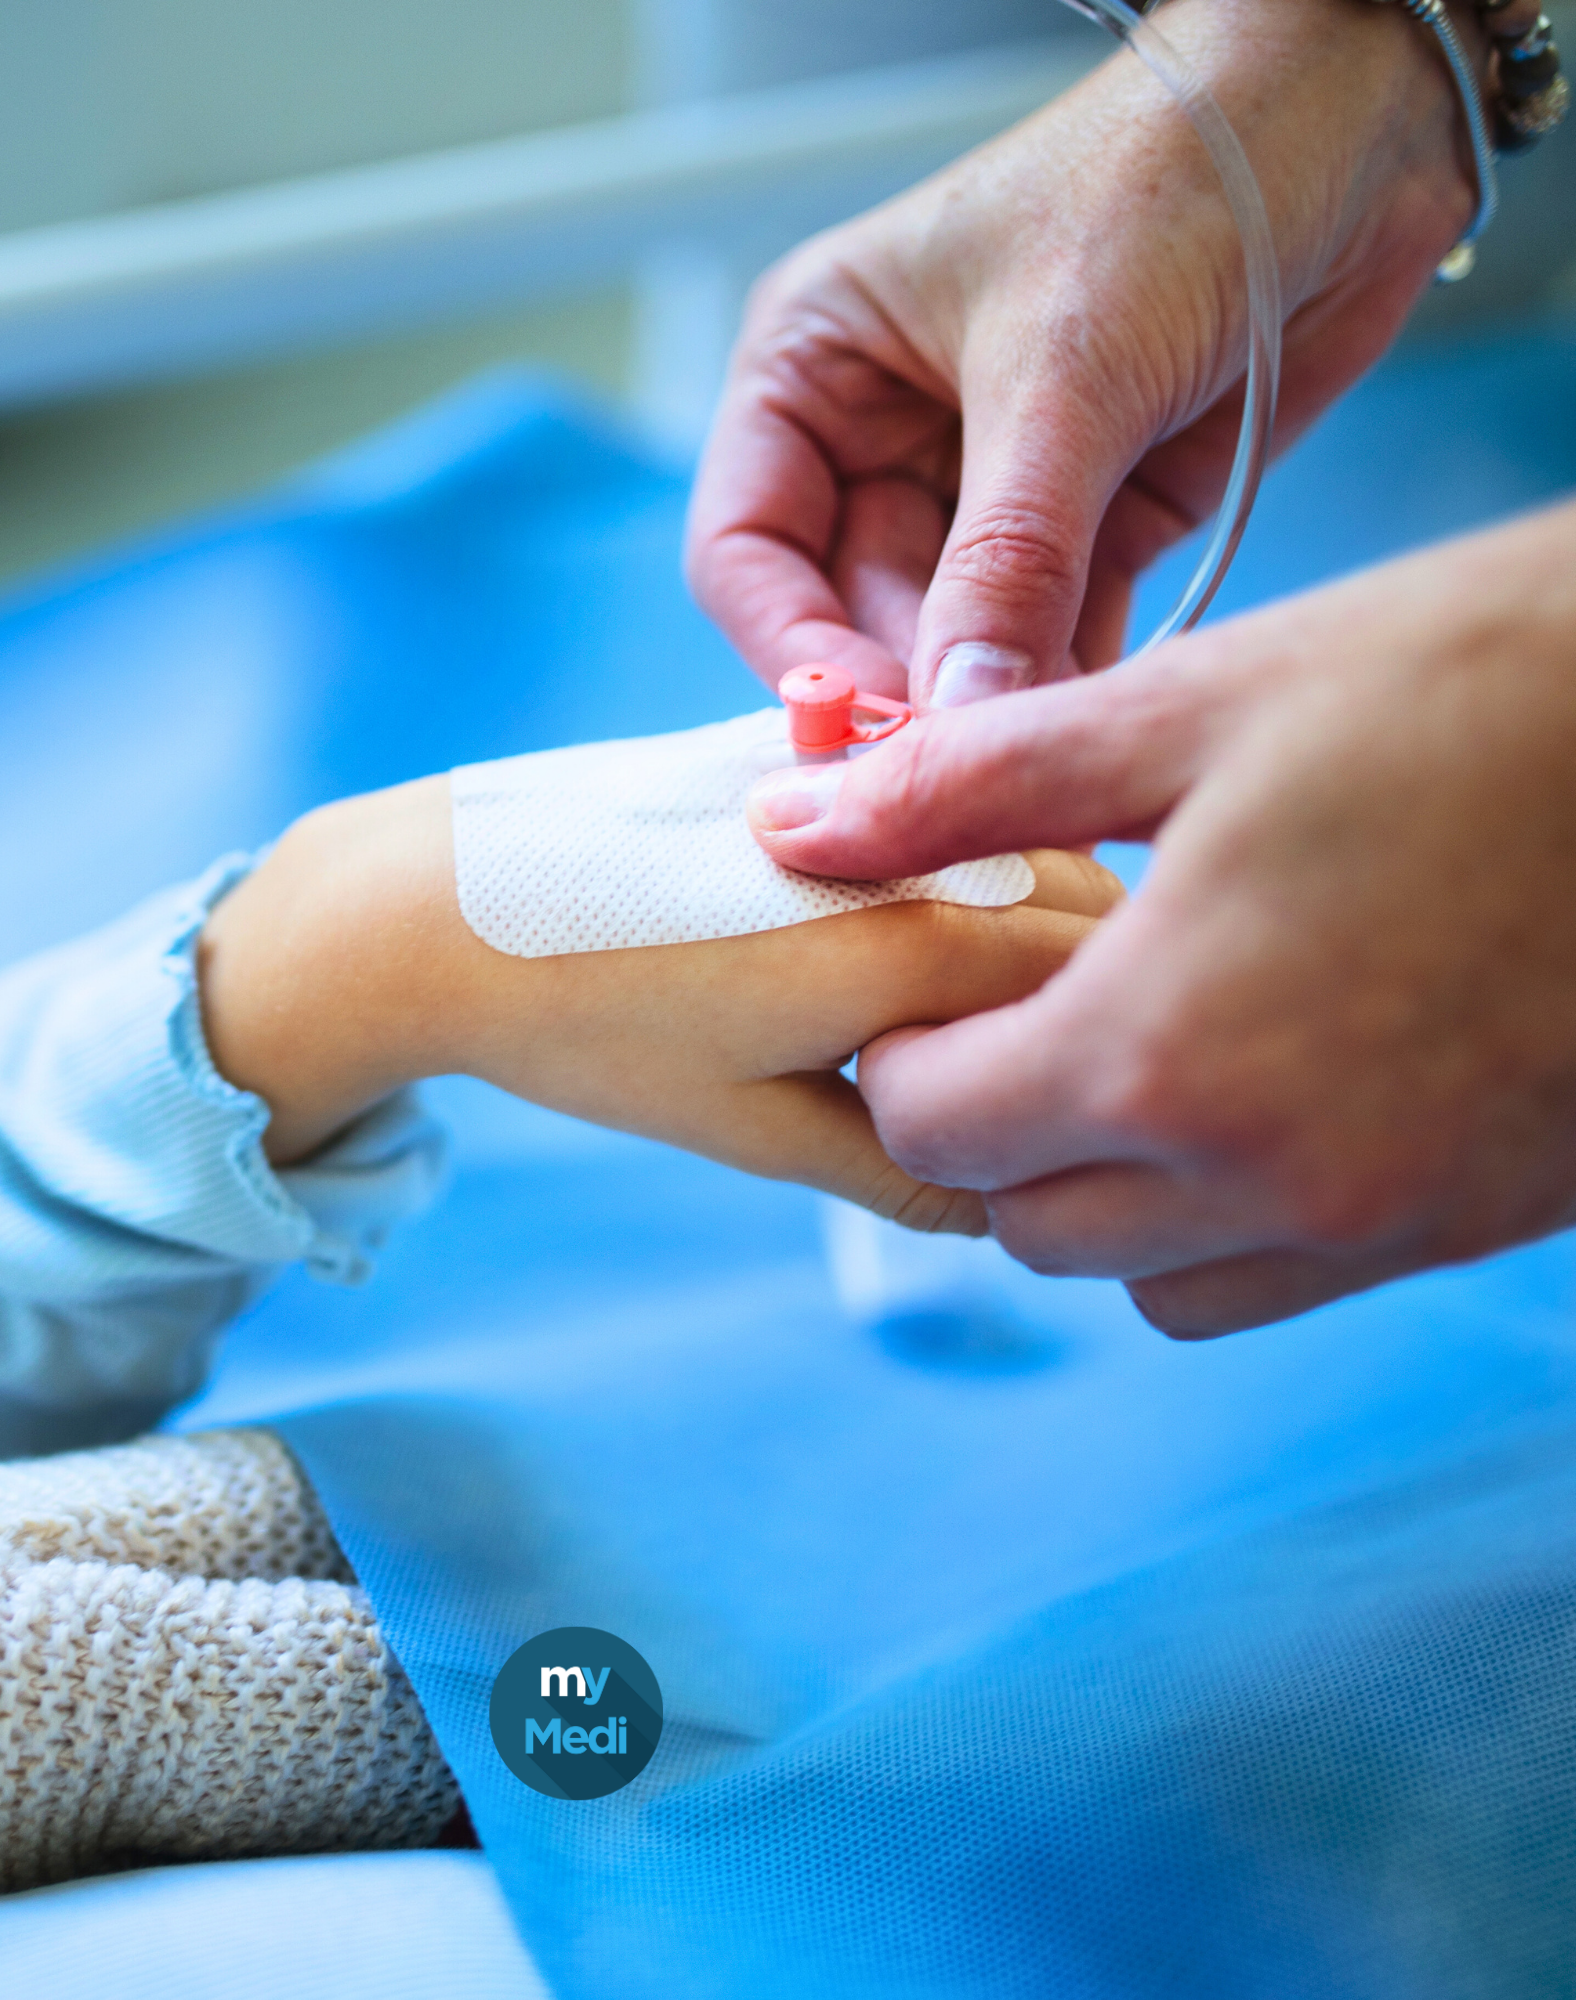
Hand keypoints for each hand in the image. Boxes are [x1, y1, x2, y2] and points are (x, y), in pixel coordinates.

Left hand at [198, 775, 1120, 1230]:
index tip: (1056, 1117)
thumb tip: (1000, 1209)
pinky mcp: (805, 744)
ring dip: (1024, 923)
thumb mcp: (750, 1125)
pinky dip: (955, 868)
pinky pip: (935, 809)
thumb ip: (898, 1167)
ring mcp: (864, 776)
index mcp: (915, 941)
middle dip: (1081, 989)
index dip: (1096, 1060)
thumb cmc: (587, 1024)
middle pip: (1082, 907)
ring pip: (1013, 848)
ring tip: (938, 1012)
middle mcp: (910, 840)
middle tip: (1006, 1073)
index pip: (1099, 991)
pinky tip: (878, 933)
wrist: (438, 904)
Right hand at [686, 0, 1473, 708]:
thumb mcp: (1063, 372)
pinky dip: (1066, 691)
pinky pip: (1050, 637)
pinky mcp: (1087, 523)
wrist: (1353, 123)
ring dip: (988, 706)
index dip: (793, 650)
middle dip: (904, 691)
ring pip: (950, 639)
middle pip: (848, 613)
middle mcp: (882, 436)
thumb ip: (1005, 559)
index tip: (863, 730)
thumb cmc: (1167, 181)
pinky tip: (1085, 740)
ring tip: (1031, 776)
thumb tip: (955, 721)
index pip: (747, 551)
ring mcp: (985, 489)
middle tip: (962, 771)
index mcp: (815, 369)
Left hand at [748, 500, 1575, 1332]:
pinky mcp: (1466, 1223)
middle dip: (987, 1126)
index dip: (902, 1054)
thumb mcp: (1188, 707)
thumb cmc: (1464, 687)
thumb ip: (962, 789)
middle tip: (1016, 1003)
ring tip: (1132, 1037)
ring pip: (1145, 1278)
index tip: (930, 979)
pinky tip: (1251, 1077)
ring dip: (1098, 1186)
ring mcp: (1377, 1222)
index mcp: (1164, 1053)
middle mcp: (1265, 1179)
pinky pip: (1276, 1278)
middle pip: (1025, 1224)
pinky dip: (1220, 1214)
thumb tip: (787, 822)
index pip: (932, 1132)